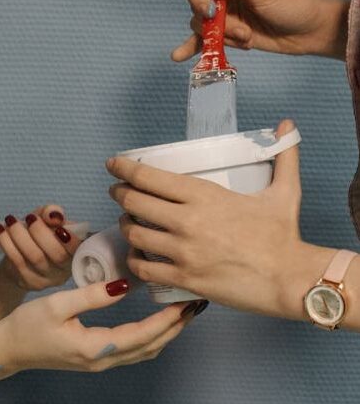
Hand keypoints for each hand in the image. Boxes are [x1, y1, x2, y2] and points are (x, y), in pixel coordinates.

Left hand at [0, 204, 81, 290]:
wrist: (20, 255)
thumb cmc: (41, 235)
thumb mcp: (47, 220)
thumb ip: (52, 213)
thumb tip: (54, 216)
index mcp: (76, 252)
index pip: (79, 250)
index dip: (71, 241)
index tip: (58, 227)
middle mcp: (65, 269)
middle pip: (57, 255)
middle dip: (41, 233)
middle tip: (30, 218)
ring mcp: (47, 279)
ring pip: (35, 258)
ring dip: (20, 235)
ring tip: (10, 220)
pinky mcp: (29, 282)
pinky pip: (18, 262)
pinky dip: (8, 244)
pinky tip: (1, 231)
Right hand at [1, 279, 200, 371]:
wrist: (8, 349)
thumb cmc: (28, 325)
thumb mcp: (58, 304)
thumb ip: (92, 295)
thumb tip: (124, 286)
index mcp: (95, 347)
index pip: (142, 336)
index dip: (166, 320)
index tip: (184, 302)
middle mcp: (103, 360)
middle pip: (150, 347)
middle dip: (175, 327)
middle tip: (193, 304)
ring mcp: (100, 362)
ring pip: (144, 352)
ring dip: (166, 333)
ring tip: (181, 312)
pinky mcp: (96, 357)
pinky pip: (134, 350)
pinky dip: (152, 336)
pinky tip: (157, 323)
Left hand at [106, 120, 330, 319]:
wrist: (291, 279)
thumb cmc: (283, 235)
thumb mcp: (284, 192)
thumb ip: (283, 156)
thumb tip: (286, 124)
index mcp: (204, 195)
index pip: (150, 177)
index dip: (124, 168)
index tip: (113, 164)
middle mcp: (187, 221)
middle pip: (134, 202)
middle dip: (119, 194)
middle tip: (117, 191)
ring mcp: (183, 252)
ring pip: (135, 235)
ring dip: (125, 225)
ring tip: (128, 221)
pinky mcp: (184, 279)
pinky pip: (144, 269)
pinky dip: (135, 260)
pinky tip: (137, 254)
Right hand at [172, 0, 348, 60]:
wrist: (307, 31)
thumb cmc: (292, 4)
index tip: (211, 10)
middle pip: (195, 5)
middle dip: (216, 22)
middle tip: (240, 28)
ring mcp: (222, 11)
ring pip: (201, 25)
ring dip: (223, 36)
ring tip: (246, 37)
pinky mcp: (225, 31)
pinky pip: (202, 39)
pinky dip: (191, 47)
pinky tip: (178, 55)